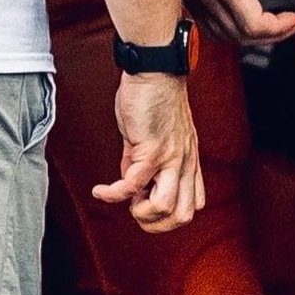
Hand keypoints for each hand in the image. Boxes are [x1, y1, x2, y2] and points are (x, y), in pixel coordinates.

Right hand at [93, 72, 204, 232]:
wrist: (155, 70)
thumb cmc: (153, 98)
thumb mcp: (155, 136)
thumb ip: (143, 160)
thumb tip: (130, 182)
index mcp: (188, 160)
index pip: (193, 204)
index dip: (168, 215)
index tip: (145, 203)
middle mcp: (184, 162)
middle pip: (184, 214)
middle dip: (156, 224)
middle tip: (135, 211)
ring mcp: (170, 157)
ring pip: (166, 206)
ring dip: (140, 213)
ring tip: (123, 200)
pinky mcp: (151, 149)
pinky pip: (133, 184)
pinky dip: (113, 194)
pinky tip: (100, 190)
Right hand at [179, 0, 294, 49]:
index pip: (253, 25)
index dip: (279, 28)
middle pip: (238, 36)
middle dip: (270, 35)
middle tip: (290, 23)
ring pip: (221, 35)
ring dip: (248, 36)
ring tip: (270, 25)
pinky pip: (208, 25)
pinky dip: (229, 29)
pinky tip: (243, 18)